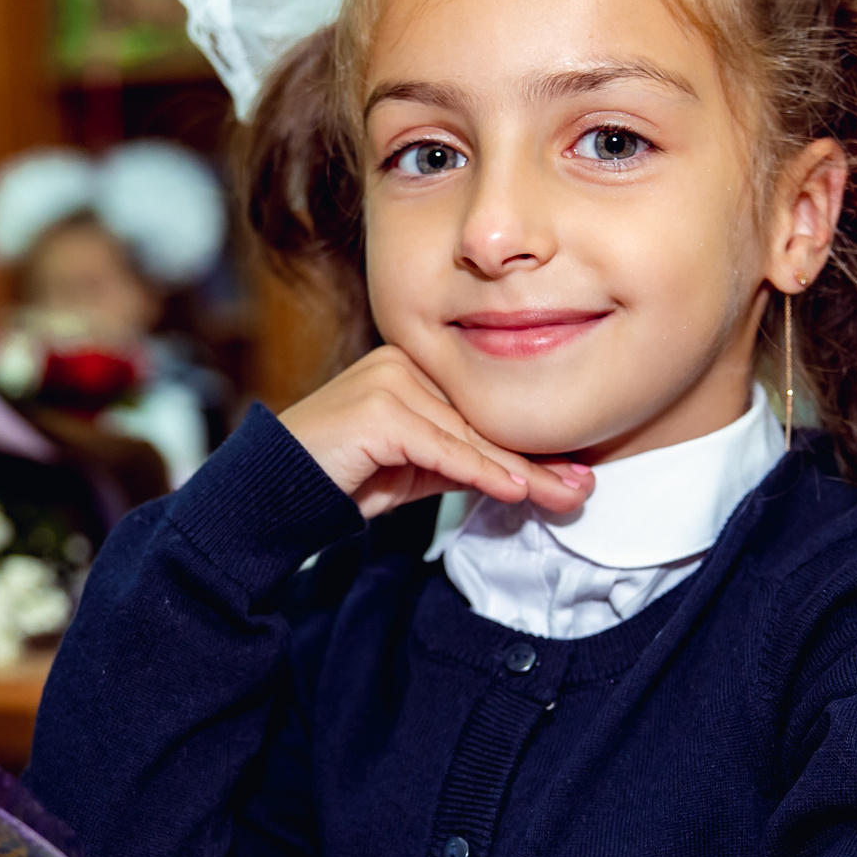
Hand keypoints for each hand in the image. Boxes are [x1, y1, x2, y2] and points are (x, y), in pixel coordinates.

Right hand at [278, 346, 592, 519]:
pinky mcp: (377, 410)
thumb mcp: (417, 467)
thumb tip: (530, 476)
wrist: (274, 494)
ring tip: (565, 496)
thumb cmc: (346, 477)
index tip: (575, 474)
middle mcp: (404, 361)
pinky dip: (481, 472)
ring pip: (469, 434)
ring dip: (521, 471)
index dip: (530, 444)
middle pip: (483, 419)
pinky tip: (515, 490)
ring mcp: (388, 379)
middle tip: (583, 489)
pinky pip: (441, 447)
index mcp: (414, 363)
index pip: (484, 408)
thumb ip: (463, 458)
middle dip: (537, 460)